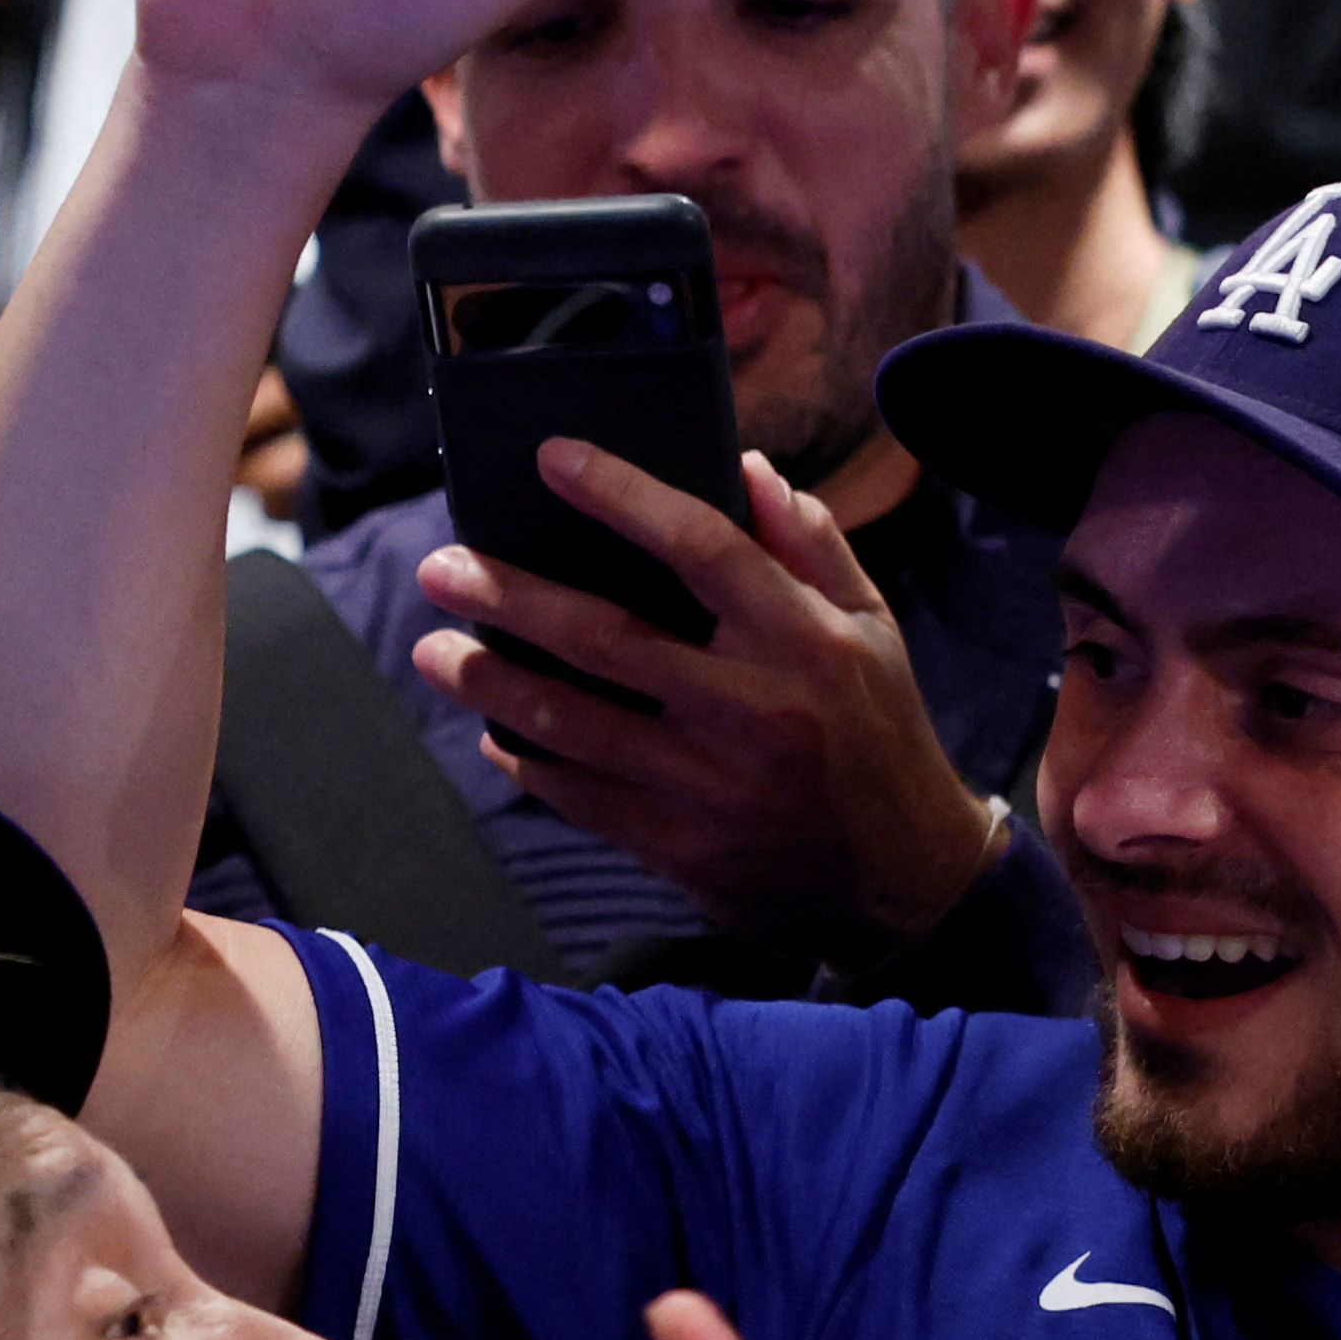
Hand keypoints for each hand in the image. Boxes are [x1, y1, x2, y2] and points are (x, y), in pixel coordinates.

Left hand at [416, 445, 1004, 966]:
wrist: (905, 881)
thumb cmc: (881, 736)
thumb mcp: (872, 629)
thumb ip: (810, 545)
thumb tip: (747, 468)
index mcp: (803, 639)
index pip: (700, 544)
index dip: (621, 495)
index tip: (552, 458)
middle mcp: (753, 707)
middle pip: (605, 636)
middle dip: (509, 597)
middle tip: (442, 568)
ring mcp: (711, 783)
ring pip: (574, 724)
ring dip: (492, 683)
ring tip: (435, 652)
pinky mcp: (684, 847)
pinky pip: (582, 798)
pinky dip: (531, 763)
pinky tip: (498, 734)